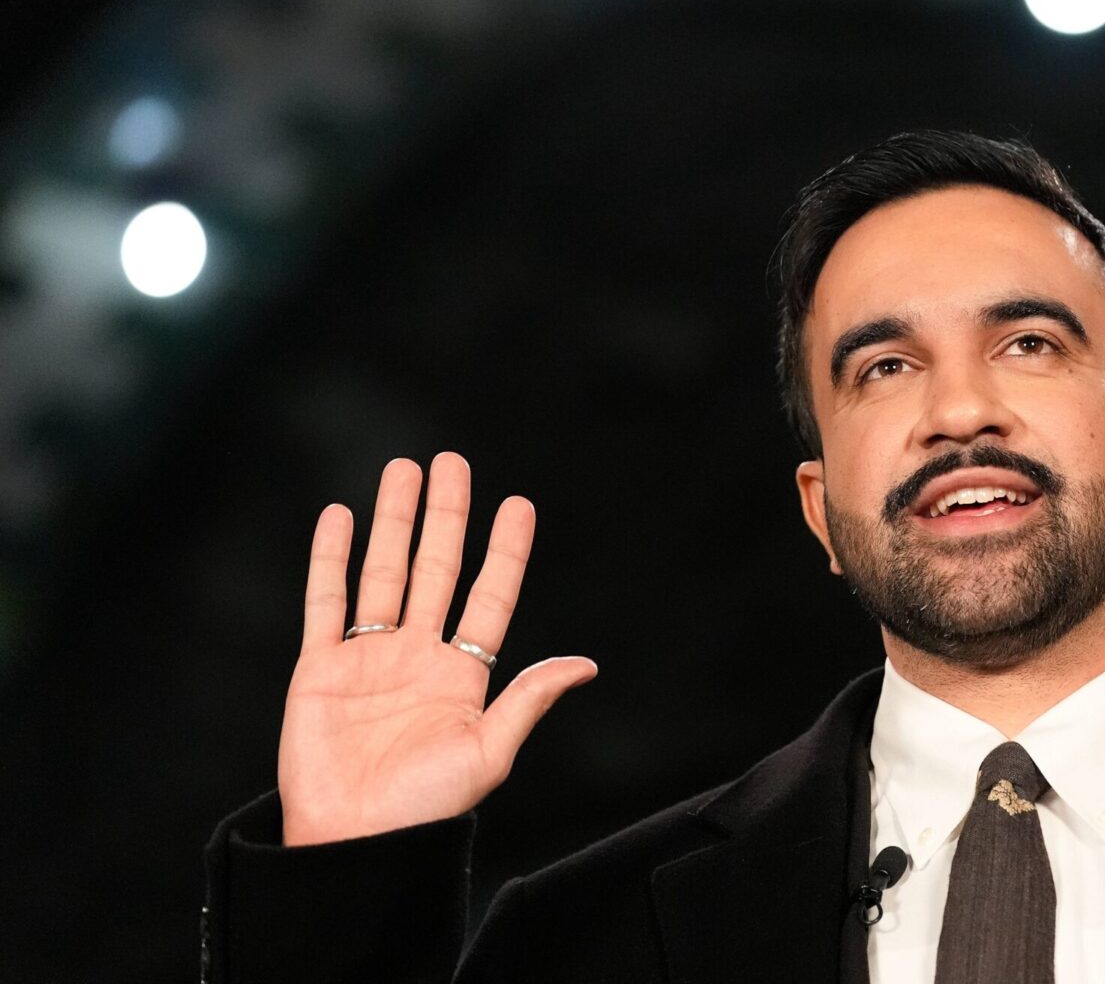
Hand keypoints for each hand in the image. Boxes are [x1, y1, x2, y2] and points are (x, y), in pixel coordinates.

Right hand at [277, 452, 597, 845]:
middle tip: (453, 461)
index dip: (504, 552)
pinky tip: (338, 516)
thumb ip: (528, 700)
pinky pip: (325, 602)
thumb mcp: (489, 752)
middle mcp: (418, 658)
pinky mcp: (318, 669)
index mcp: (464, 676)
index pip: (489, 597)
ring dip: (393, 522)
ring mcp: (367, 659)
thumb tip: (585, 665)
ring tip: (403, 469)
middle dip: (445, 516)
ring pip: (383, 573)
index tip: (518, 505)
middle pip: (435, 570)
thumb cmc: (424, 809)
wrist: (354, 843)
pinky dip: (329, 558)